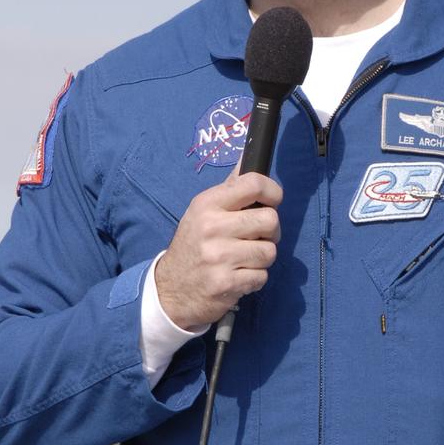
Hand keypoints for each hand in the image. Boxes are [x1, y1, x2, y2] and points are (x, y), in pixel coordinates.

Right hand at [154, 168, 282, 329]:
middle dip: (270, 232)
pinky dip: (255, 279)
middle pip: (270, 220)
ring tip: (243, 259)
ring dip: (262, 258)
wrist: (171, 289)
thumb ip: (230, 187)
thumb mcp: (203, 211)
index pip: (253, 184)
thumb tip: (247, 155)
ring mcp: (219, 257)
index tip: (272, 201)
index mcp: (207, 204)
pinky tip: (238, 276)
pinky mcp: (226, 283)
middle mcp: (212, 227)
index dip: (272, 192)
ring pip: (270, 251)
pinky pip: (262, 276)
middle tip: (257, 237)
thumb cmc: (194, 245)